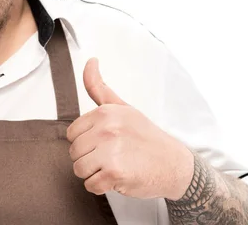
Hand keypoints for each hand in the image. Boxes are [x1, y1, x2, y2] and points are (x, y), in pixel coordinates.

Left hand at [66, 58, 193, 199]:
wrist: (175, 165)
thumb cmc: (146, 137)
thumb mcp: (123, 107)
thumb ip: (99, 88)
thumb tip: (90, 61)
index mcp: (105, 113)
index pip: (72, 133)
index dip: (86, 141)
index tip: (104, 142)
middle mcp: (107, 130)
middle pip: (74, 152)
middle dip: (89, 158)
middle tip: (111, 156)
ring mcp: (111, 152)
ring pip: (79, 169)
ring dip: (93, 173)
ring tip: (113, 167)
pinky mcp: (115, 173)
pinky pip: (90, 185)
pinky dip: (101, 186)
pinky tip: (117, 178)